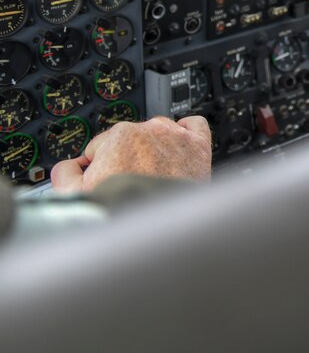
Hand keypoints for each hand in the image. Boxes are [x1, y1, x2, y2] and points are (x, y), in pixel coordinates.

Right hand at [51, 116, 212, 193]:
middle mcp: (150, 130)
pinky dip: (187, 131)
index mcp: (119, 135)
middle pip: (132, 138)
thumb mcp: (75, 193)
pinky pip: (195, 125)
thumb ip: (65, 172)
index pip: (104, 145)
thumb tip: (70, 165)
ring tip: (155, 172)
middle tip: (130, 180)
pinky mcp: (199, 146)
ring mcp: (177, 137)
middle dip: (128, 157)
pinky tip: (181, 145)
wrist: (158, 227)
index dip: (103, 164)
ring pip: (161, 132)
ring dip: (155, 146)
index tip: (108, 177)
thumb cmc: (121, 209)